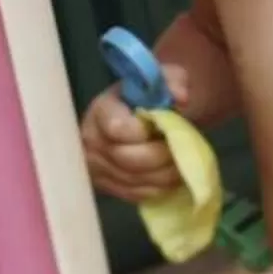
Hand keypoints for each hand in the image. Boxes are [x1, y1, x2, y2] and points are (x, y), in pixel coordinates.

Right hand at [80, 64, 191, 204]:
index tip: (163, 126)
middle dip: (162, 157)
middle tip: (181, 150)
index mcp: (101, 111)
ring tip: (180, 162)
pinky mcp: (106, 188)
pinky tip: (170, 175)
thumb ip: (173, 80)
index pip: (119, 129)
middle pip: (130, 159)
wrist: (131, 118)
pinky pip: (137, 194)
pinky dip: (159, 187)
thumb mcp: (160, 79)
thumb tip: (181, 98)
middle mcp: (91, 141)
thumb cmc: (145, 97)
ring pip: (137, 181)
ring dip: (166, 175)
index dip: (146, 132)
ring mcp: (96, 168)